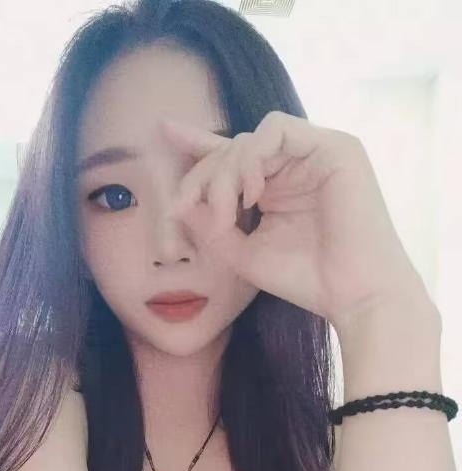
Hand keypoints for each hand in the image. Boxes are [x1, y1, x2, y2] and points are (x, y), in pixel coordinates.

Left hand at [160, 111, 432, 335]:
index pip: (231, 156)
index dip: (197, 142)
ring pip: (248, 140)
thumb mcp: (243, 254)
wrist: (352, 295)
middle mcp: (294, 166)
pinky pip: (277, 129)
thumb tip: (179, 204)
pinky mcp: (335, 148)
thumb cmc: (305, 279)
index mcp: (275, 187)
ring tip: (229, 212)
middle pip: (230, 149)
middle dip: (202, 179)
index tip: (163, 131)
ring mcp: (315, 154)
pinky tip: (252, 193)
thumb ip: (211, 228)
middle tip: (190, 211)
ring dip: (226, 174)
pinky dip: (253, 157)